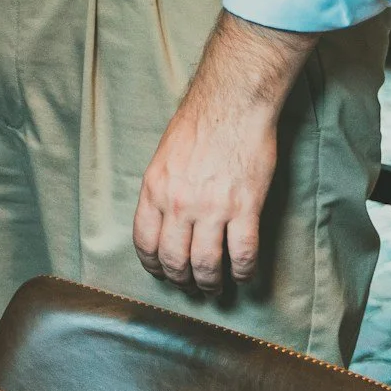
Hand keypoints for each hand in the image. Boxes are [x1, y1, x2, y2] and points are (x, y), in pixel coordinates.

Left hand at [131, 13, 308, 292]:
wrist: (232, 104)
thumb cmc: (199, 125)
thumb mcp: (164, 158)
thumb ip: (161, 191)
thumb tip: (165, 221)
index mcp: (154, 189)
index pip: (145, 242)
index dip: (153, 265)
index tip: (163, 272)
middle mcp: (178, 204)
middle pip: (174, 260)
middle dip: (182, 280)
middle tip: (191, 286)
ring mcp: (212, 208)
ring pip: (206, 265)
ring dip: (211, 283)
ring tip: (216, 286)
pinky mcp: (245, 208)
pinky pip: (243, 254)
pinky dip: (243, 272)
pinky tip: (244, 275)